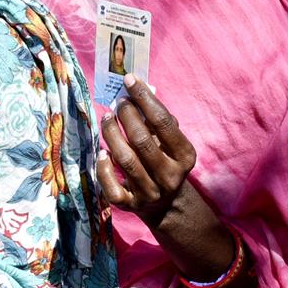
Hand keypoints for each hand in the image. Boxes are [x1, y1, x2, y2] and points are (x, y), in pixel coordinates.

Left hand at [97, 79, 199, 223]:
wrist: (167, 204)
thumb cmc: (166, 161)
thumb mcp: (172, 143)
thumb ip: (159, 120)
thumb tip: (138, 91)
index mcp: (185, 156)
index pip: (163, 122)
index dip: (144, 98)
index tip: (130, 80)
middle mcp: (169, 176)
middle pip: (141, 140)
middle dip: (126, 116)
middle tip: (118, 103)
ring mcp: (150, 193)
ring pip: (124, 160)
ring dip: (111, 134)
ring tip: (107, 119)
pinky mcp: (131, 206)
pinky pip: (111, 187)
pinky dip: (103, 168)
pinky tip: (102, 153)